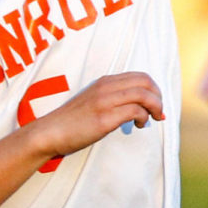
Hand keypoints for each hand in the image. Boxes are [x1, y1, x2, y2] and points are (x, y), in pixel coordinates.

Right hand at [35, 71, 163, 160]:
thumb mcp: (92, 101)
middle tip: (157, 113)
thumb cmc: (71, 121)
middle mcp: (106, 87)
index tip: (155, 104)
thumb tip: (136, 107)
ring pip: (144, 94)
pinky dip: (142, 118)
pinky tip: (136, 126)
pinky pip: (135, 111)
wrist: (50, 132)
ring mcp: (104, 101)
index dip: (154, 89)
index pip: (140, 76)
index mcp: (104, 82)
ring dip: (154, 107)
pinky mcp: (104, 118)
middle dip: (158, 97)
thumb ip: (111, 99)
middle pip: (146, 82)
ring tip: (151, 119)